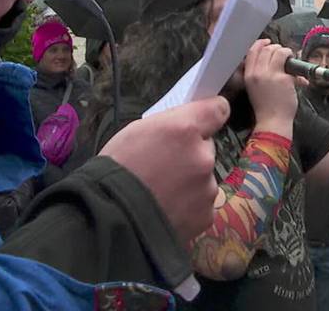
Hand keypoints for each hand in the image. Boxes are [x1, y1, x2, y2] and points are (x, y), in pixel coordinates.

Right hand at [99, 97, 229, 244]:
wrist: (111, 218)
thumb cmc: (117, 171)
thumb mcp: (136, 131)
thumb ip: (169, 124)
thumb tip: (185, 124)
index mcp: (184, 129)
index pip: (217, 110)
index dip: (210, 115)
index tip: (205, 121)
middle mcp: (203, 156)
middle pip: (206, 149)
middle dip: (191, 155)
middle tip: (164, 167)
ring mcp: (207, 188)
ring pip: (204, 179)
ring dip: (189, 183)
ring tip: (160, 193)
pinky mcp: (206, 215)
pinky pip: (201, 204)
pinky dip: (188, 207)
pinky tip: (167, 209)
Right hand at [244, 39, 296, 138]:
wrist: (273, 122)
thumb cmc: (266, 108)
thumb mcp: (255, 89)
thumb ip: (260, 74)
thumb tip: (273, 60)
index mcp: (248, 75)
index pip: (251, 52)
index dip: (260, 44)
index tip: (267, 43)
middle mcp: (256, 72)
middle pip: (265, 49)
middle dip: (276, 48)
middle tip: (283, 54)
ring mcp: (269, 74)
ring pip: (277, 50)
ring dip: (286, 52)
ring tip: (290, 59)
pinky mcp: (282, 77)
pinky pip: (287, 59)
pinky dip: (293, 59)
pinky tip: (298, 69)